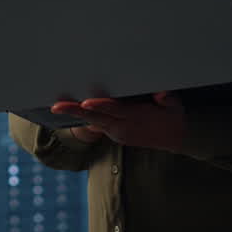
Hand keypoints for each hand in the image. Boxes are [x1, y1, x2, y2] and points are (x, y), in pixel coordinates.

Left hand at [50, 92, 186, 151]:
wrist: (175, 137)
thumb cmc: (173, 116)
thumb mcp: (175, 107)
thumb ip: (168, 100)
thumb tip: (161, 94)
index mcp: (136, 119)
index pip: (115, 111)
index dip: (100, 106)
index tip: (87, 103)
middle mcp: (122, 128)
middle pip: (96, 118)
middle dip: (76, 111)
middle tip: (56, 106)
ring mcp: (117, 132)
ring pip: (93, 122)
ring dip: (75, 114)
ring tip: (56, 105)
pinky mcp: (114, 133)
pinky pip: (96, 124)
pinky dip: (83, 116)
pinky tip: (70, 108)